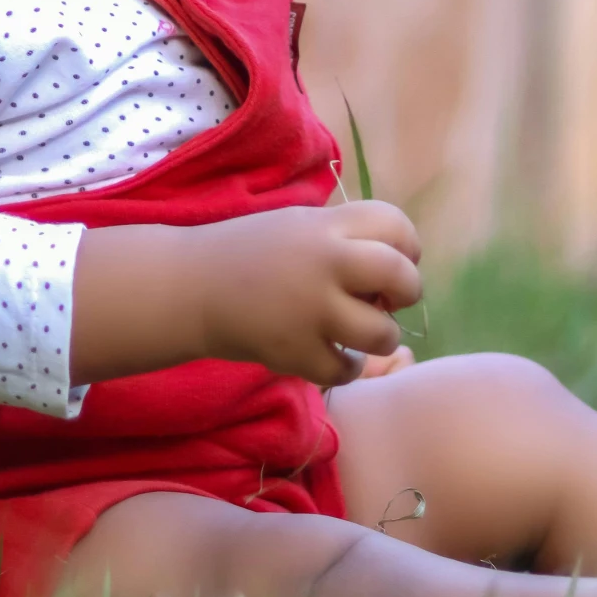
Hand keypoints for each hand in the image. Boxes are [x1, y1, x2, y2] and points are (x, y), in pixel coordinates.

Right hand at [188, 200, 422, 388]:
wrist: (188, 286)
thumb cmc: (248, 252)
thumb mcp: (297, 226)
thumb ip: (345, 240)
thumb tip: (396, 273)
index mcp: (325, 226)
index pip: (396, 226)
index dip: (408, 246)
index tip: (395, 260)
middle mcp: (323, 263)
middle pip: (401, 276)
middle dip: (406, 291)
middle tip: (387, 300)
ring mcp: (310, 310)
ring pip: (381, 333)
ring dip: (379, 336)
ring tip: (357, 333)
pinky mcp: (293, 352)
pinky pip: (345, 370)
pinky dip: (345, 367)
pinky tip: (332, 356)